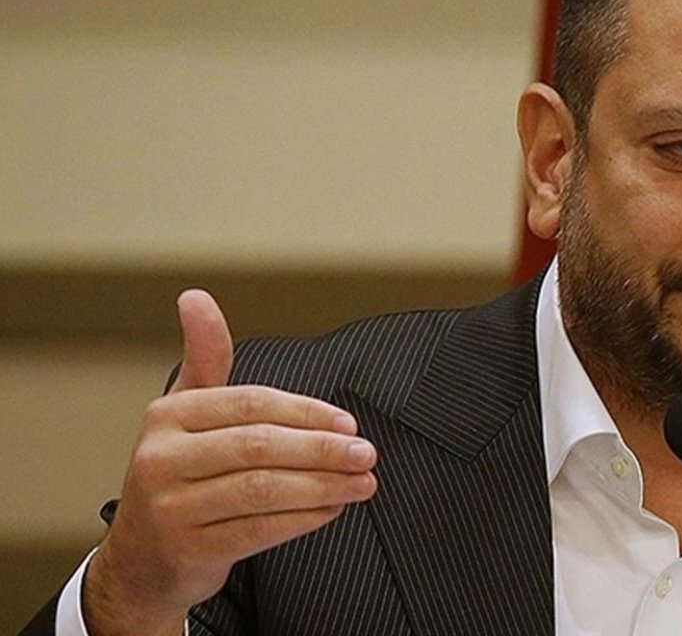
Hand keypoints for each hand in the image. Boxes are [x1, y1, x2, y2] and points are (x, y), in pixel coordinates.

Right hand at [83, 290, 377, 635]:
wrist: (139, 559)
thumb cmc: (179, 475)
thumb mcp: (185, 413)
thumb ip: (206, 358)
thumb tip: (196, 297)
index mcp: (169, 415)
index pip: (251, 403)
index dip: (307, 412)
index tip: (348, 423)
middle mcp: (162, 458)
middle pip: (259, 445)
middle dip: (323, 449)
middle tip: (366, 453)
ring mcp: (171, 507)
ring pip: (263, 489)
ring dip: (323, 485)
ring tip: (363, 483)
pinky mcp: (188, 549)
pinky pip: (258, 530)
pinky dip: (304, 519)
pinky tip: (333, 509)